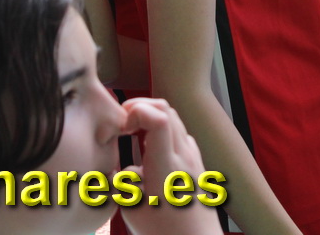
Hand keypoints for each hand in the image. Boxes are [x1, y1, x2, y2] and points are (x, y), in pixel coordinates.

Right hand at [120, 98, 221, 233]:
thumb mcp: (132, 212)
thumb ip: (122, 183)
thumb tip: (121, 168)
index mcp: (166, 168)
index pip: (158, 119)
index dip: (137, 110)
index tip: (121, 125)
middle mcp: (184, 157)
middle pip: (167, 110)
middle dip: (140, 108)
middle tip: (123, 125)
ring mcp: (194, 159)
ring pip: (175, 120)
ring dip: (152, 119)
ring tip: (133, 136)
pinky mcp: (198, 165)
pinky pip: (182, 136)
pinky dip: (164, 133)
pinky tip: (152, 153)